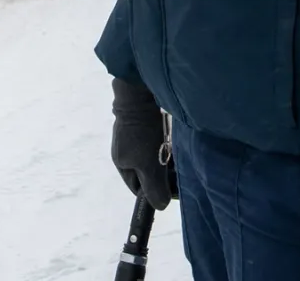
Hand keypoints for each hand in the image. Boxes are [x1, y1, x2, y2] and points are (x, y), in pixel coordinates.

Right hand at [110, 78, 173, 209]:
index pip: (138, 188)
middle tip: (178, 170)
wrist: (140, 93)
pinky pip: (156, 139)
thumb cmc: (143, 133)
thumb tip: (161, 206)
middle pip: (146, 170)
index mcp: (121, 163)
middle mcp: (124, 150)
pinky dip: (165, 142)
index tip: (172, 189)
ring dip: (165, 157)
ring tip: (177, 154)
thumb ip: (154, 188)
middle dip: (162, 173)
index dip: (154, 192)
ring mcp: (132, 134)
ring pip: (153, 154)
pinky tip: (174, 139)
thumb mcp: (148, 165)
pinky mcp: (142, 121)